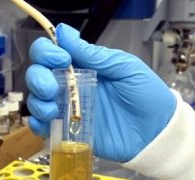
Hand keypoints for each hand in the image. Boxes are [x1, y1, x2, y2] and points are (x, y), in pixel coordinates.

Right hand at [26, 23, 175, 161]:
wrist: (157, 132)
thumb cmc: (146, 95)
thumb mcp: (124, 68)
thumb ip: (94, 54)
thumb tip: (63, 31)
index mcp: (83, 67)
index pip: (52, 53)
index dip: (47, 52)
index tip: (61, 59)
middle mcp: (71, 86)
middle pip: (38, 75)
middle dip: (38, 78)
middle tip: (52, 87)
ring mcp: (69, 109)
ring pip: (37, 100)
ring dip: (37, 101)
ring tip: (52, 108)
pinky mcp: (69, 132)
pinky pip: (43, 127)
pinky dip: (38, 124)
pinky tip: (47, 123)